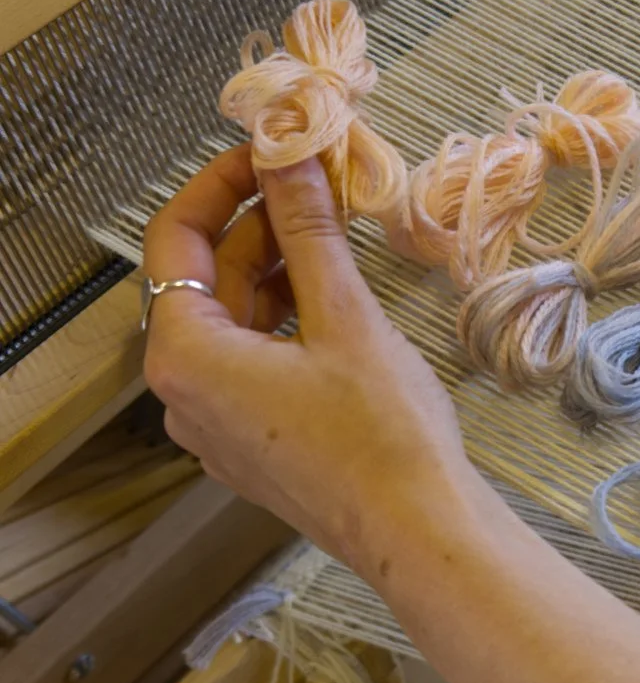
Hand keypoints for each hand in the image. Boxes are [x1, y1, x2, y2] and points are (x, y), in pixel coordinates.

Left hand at [142, 146, 478, 579]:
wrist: (418, 531)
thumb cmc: (383, 433)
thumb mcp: (346, 316)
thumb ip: (309, 230)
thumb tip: (286, 153)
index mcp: (186, 357)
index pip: (177, 240)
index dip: (221, 184)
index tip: (269, 151)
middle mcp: (185, 395)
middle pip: (206, 283)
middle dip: (260, 227)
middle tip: (317, 184)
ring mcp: (219, 427)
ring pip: (235, 324)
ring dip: (279, 272)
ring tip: (336, 235)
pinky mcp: (256, 447)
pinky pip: (255, 365)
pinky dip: (288, 322)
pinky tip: (337, 299)